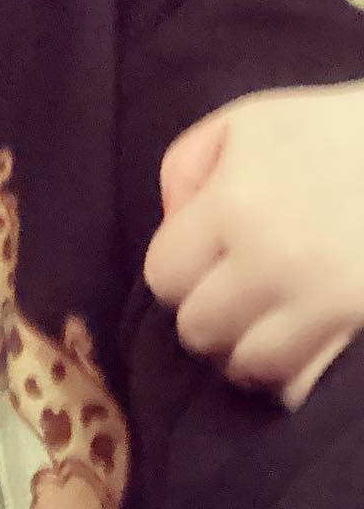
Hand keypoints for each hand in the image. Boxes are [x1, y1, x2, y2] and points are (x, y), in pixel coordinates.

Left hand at [144, 81, 363, 408]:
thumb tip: (169, 226)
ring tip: (259, 320)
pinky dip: (288, 375)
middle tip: (228, 291)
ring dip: (243, 349)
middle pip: (198, 329)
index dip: (175, 271)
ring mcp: (323, 301)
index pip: (164, 276)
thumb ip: (185, 169)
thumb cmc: (324, 130)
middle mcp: (273, 259)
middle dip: (204, 311)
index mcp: (234, 202)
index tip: (198, 259)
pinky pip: (302, 385)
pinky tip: (293, 344)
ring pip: (249, 366)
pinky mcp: (358, 326)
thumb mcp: (241, 124)